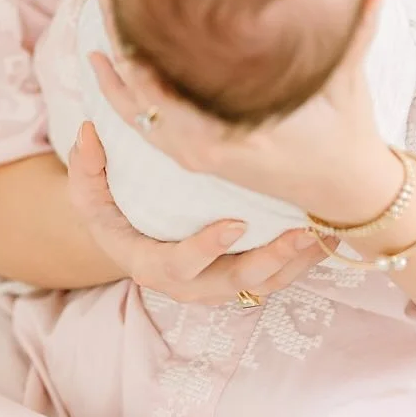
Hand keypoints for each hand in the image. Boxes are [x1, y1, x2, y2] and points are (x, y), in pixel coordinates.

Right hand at [67, 121, 325, 302]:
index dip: (206, 247)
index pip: (179, 264)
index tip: (235, 223)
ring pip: (264, 283)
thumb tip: (87, 132)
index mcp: (150, 264)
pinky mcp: (242, 274)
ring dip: (298, 262)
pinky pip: (277, 275)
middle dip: (270, 261)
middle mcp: (189, 283)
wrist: (130, 234)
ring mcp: (218, 283)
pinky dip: (304, 258)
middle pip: (234, 283)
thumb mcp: (88, 191)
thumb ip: (86, 166)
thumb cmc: (111, 208)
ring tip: (327, 232)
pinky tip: (330, 231)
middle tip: (300, 234)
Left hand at [91, 0, 402, 224]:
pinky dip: (129, 99)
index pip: (173, 100)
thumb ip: (357, 34)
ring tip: (98, 27)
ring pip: (140, 117)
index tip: (129, 17)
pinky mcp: (201, 155)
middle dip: (121, 51)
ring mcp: (201, 155)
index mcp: (236, 135)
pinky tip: (117, 66)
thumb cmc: (347, 136)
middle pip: (145, 101)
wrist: (346, 190)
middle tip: (108, 0)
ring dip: (115, 76)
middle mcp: (209, 149)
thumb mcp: (348, 84)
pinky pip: (151, 127)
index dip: (144, 63)